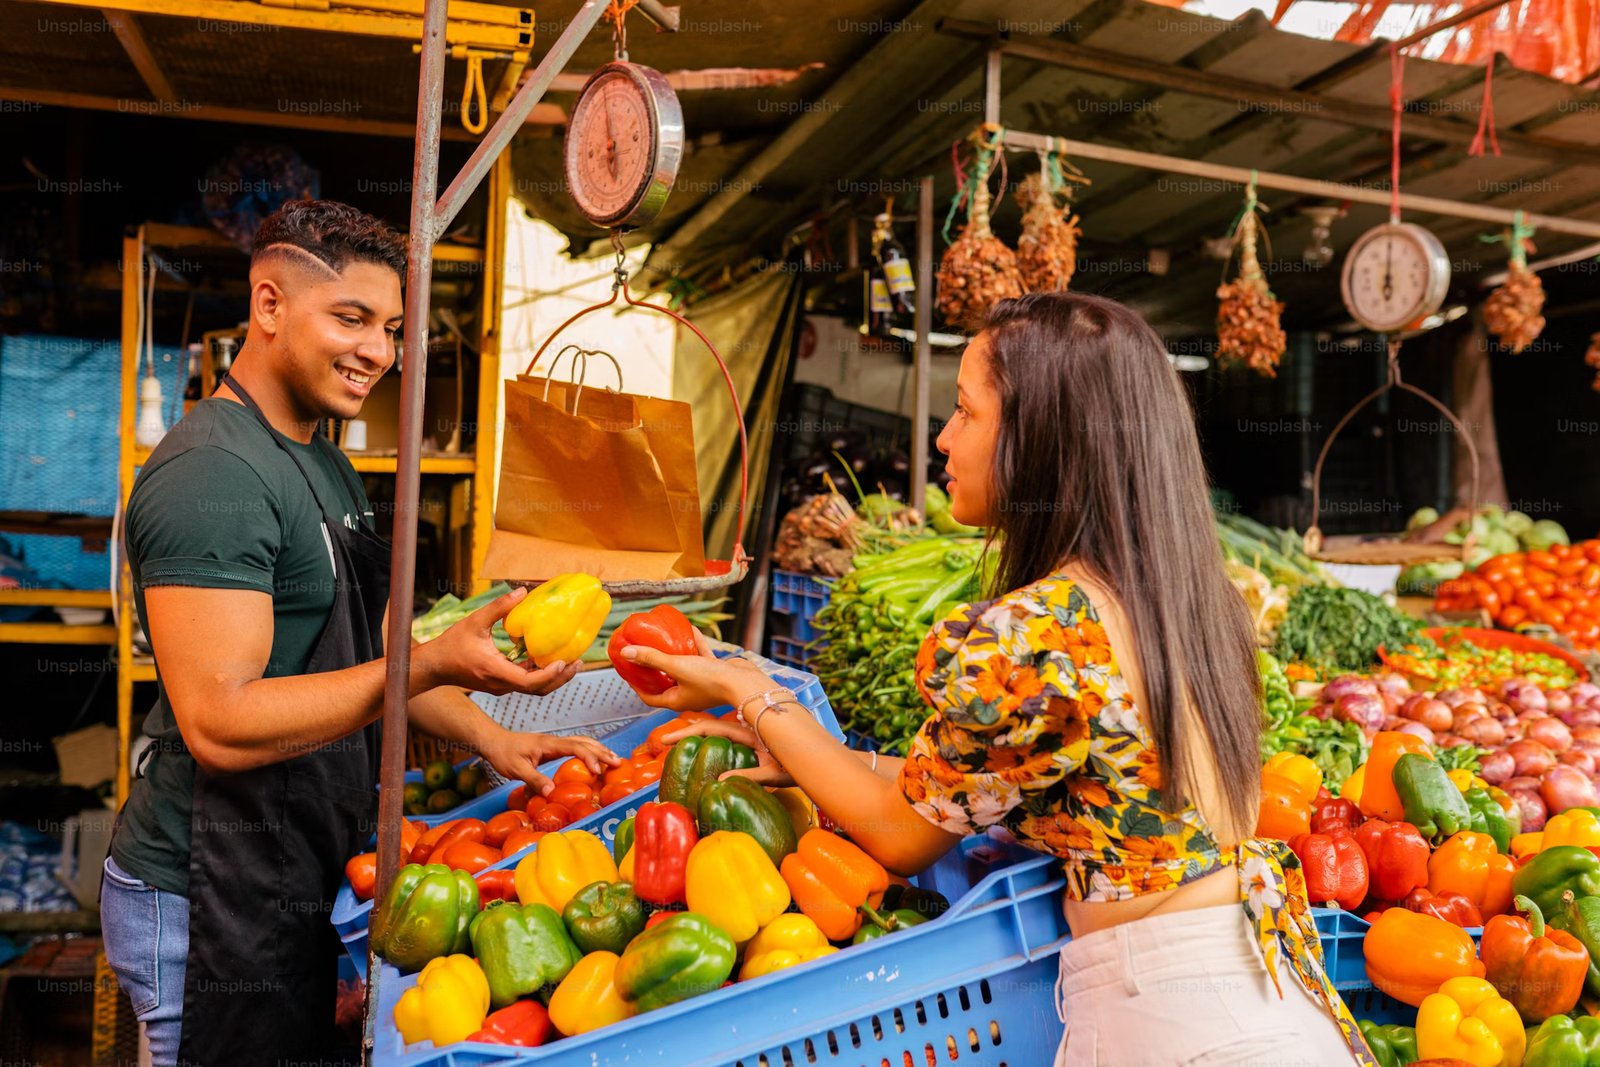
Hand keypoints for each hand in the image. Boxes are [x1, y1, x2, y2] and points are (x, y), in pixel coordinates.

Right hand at [414, 587, 579, 696]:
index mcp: (495, 671)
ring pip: (533, 689)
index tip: (563, 662)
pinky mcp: (501, 684)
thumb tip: (522, 592)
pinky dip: (540, 675)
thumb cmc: (451, 645)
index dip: (549, 675)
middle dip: (560, 677)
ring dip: (553, 678)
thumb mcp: (474, 621)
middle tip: (577, 662)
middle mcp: (501, 684)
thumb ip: (499, 607)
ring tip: (570, 662)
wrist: (434, 667)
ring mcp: (501, 687)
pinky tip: (549, 659)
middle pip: (538, 689)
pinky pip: (525, 683)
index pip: (528, 681)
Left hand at [479, 728, 620, 795]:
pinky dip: (589, 750)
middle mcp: (555, 741)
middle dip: (602, 752)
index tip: (598, 772)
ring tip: (613, 759)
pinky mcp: (552, 746)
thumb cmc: (504, 754)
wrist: (494, 741)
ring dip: (598, 749)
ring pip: (582, 741)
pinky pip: (576, 745)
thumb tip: (552, 792)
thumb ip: (534, 780)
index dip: (589, 758)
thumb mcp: (516, 770)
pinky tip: (593, 758)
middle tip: (618, 763)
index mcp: (549, 744)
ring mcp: (555, 742)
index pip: (576, 747)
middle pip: (585, 742)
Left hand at [617, 630, 772, 714]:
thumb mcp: (676, 667)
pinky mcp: (715, 673)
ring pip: (684, 668)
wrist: (744, 683)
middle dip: (654, 668)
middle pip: (665, 681)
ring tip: (664, 640)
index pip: (649, 696)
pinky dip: (694, 645)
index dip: (637, 685)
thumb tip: (625, 653)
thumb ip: (651, 658)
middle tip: (644, 653)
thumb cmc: (710, 681)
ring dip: (674, 654)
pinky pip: (701, 657)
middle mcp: (688, 694)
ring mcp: (702, 684)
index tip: (628, 671)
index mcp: (676, 701)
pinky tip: (690, 629)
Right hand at [657, 716, 794, 788]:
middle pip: (711, 729)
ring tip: (679, 742)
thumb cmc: (799, 768)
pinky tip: (705, 752)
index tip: (666, 739)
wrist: (819, 764)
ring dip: (699, 735)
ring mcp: (751, 739)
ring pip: (719, 733)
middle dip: (688, 733)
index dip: (688, 733)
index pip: (712, 730)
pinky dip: (714, 743)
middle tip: (663, 740)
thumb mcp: (774, 774)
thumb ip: (750, 775)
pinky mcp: (756, 747)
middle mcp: (748, 733)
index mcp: (750, 735)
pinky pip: (730, 742)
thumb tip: (719, 781)